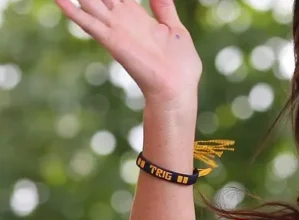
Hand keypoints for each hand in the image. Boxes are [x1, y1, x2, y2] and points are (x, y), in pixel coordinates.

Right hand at [56, 0, 201, 102]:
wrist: (177, 87)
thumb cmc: (181, 64)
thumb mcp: (175, 29)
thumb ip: (164, 9)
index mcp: (138, 17)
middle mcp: (123, 21)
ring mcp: (116, 30)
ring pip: (90, 4)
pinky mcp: (112, 41)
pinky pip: (88, 23)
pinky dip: (72, 11)